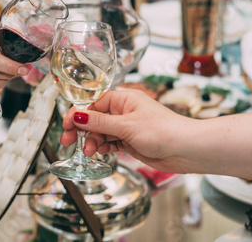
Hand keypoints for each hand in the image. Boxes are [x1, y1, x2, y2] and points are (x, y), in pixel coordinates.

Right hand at [60, 90, 195, 173]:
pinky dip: (102, 147)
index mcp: (123, 99)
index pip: (93, 104)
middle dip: (81, 130)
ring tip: (89, 151)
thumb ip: (99, 122)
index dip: (78, 114)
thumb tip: (76, 116)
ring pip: (101, 132)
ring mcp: (126, 126)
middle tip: (67, 141)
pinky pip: (110, 142)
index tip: (65, 125)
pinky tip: (98, 152)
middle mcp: (123, 111)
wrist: (186, 150)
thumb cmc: (163, 131)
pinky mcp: (130, 141)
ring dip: (92, 141)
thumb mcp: (126, 126)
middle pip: (94, 118)